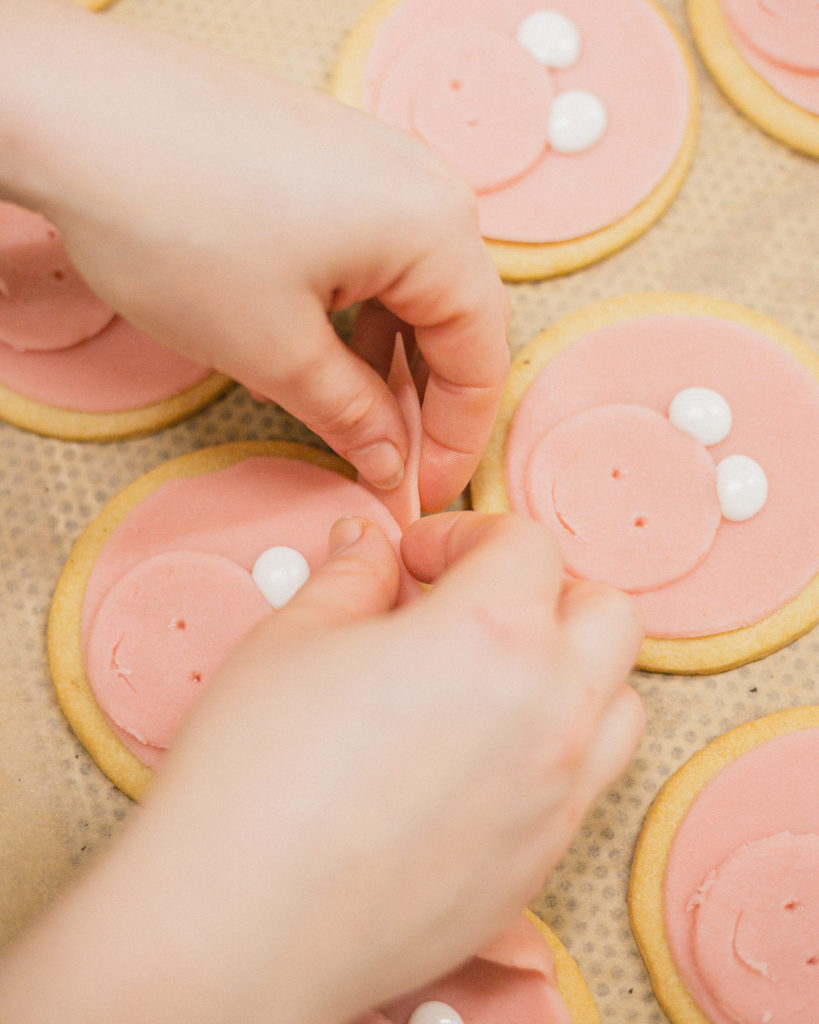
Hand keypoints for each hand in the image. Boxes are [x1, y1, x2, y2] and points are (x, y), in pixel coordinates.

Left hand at [0, 0, 509, 509]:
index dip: (457, 441)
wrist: (76, 118)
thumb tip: (390, 464)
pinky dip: (359, 313)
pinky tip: (322, 350)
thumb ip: (351, 416)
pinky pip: (373, 252)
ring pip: (411, 287)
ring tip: (350, 416)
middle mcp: (425, 186)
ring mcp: (378, 163)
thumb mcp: (275, 352)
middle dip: (425, 402)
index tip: (426, 494)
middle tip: (390, 464)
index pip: (480, 360)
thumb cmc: (177, 225)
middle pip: (454, 320)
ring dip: (388, 361)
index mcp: (438, 231)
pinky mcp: (333, 159)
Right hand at [0, 513, 642, 1023]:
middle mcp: (550, 711)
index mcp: (493, 635)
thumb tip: (370, 547)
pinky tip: (478, 756)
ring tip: (490, 678)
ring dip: (570, 669)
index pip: (527, 544)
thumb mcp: (293, 640)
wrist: (242, 925)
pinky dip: (557, 745)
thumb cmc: (255, 774)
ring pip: (618, 701)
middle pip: (606, 615)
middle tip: (469, 604)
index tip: (417, 557)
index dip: (465, 533)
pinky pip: (587, 780)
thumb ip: (352, 577)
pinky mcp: (541, 862)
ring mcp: (558, 795)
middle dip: (544, 591)